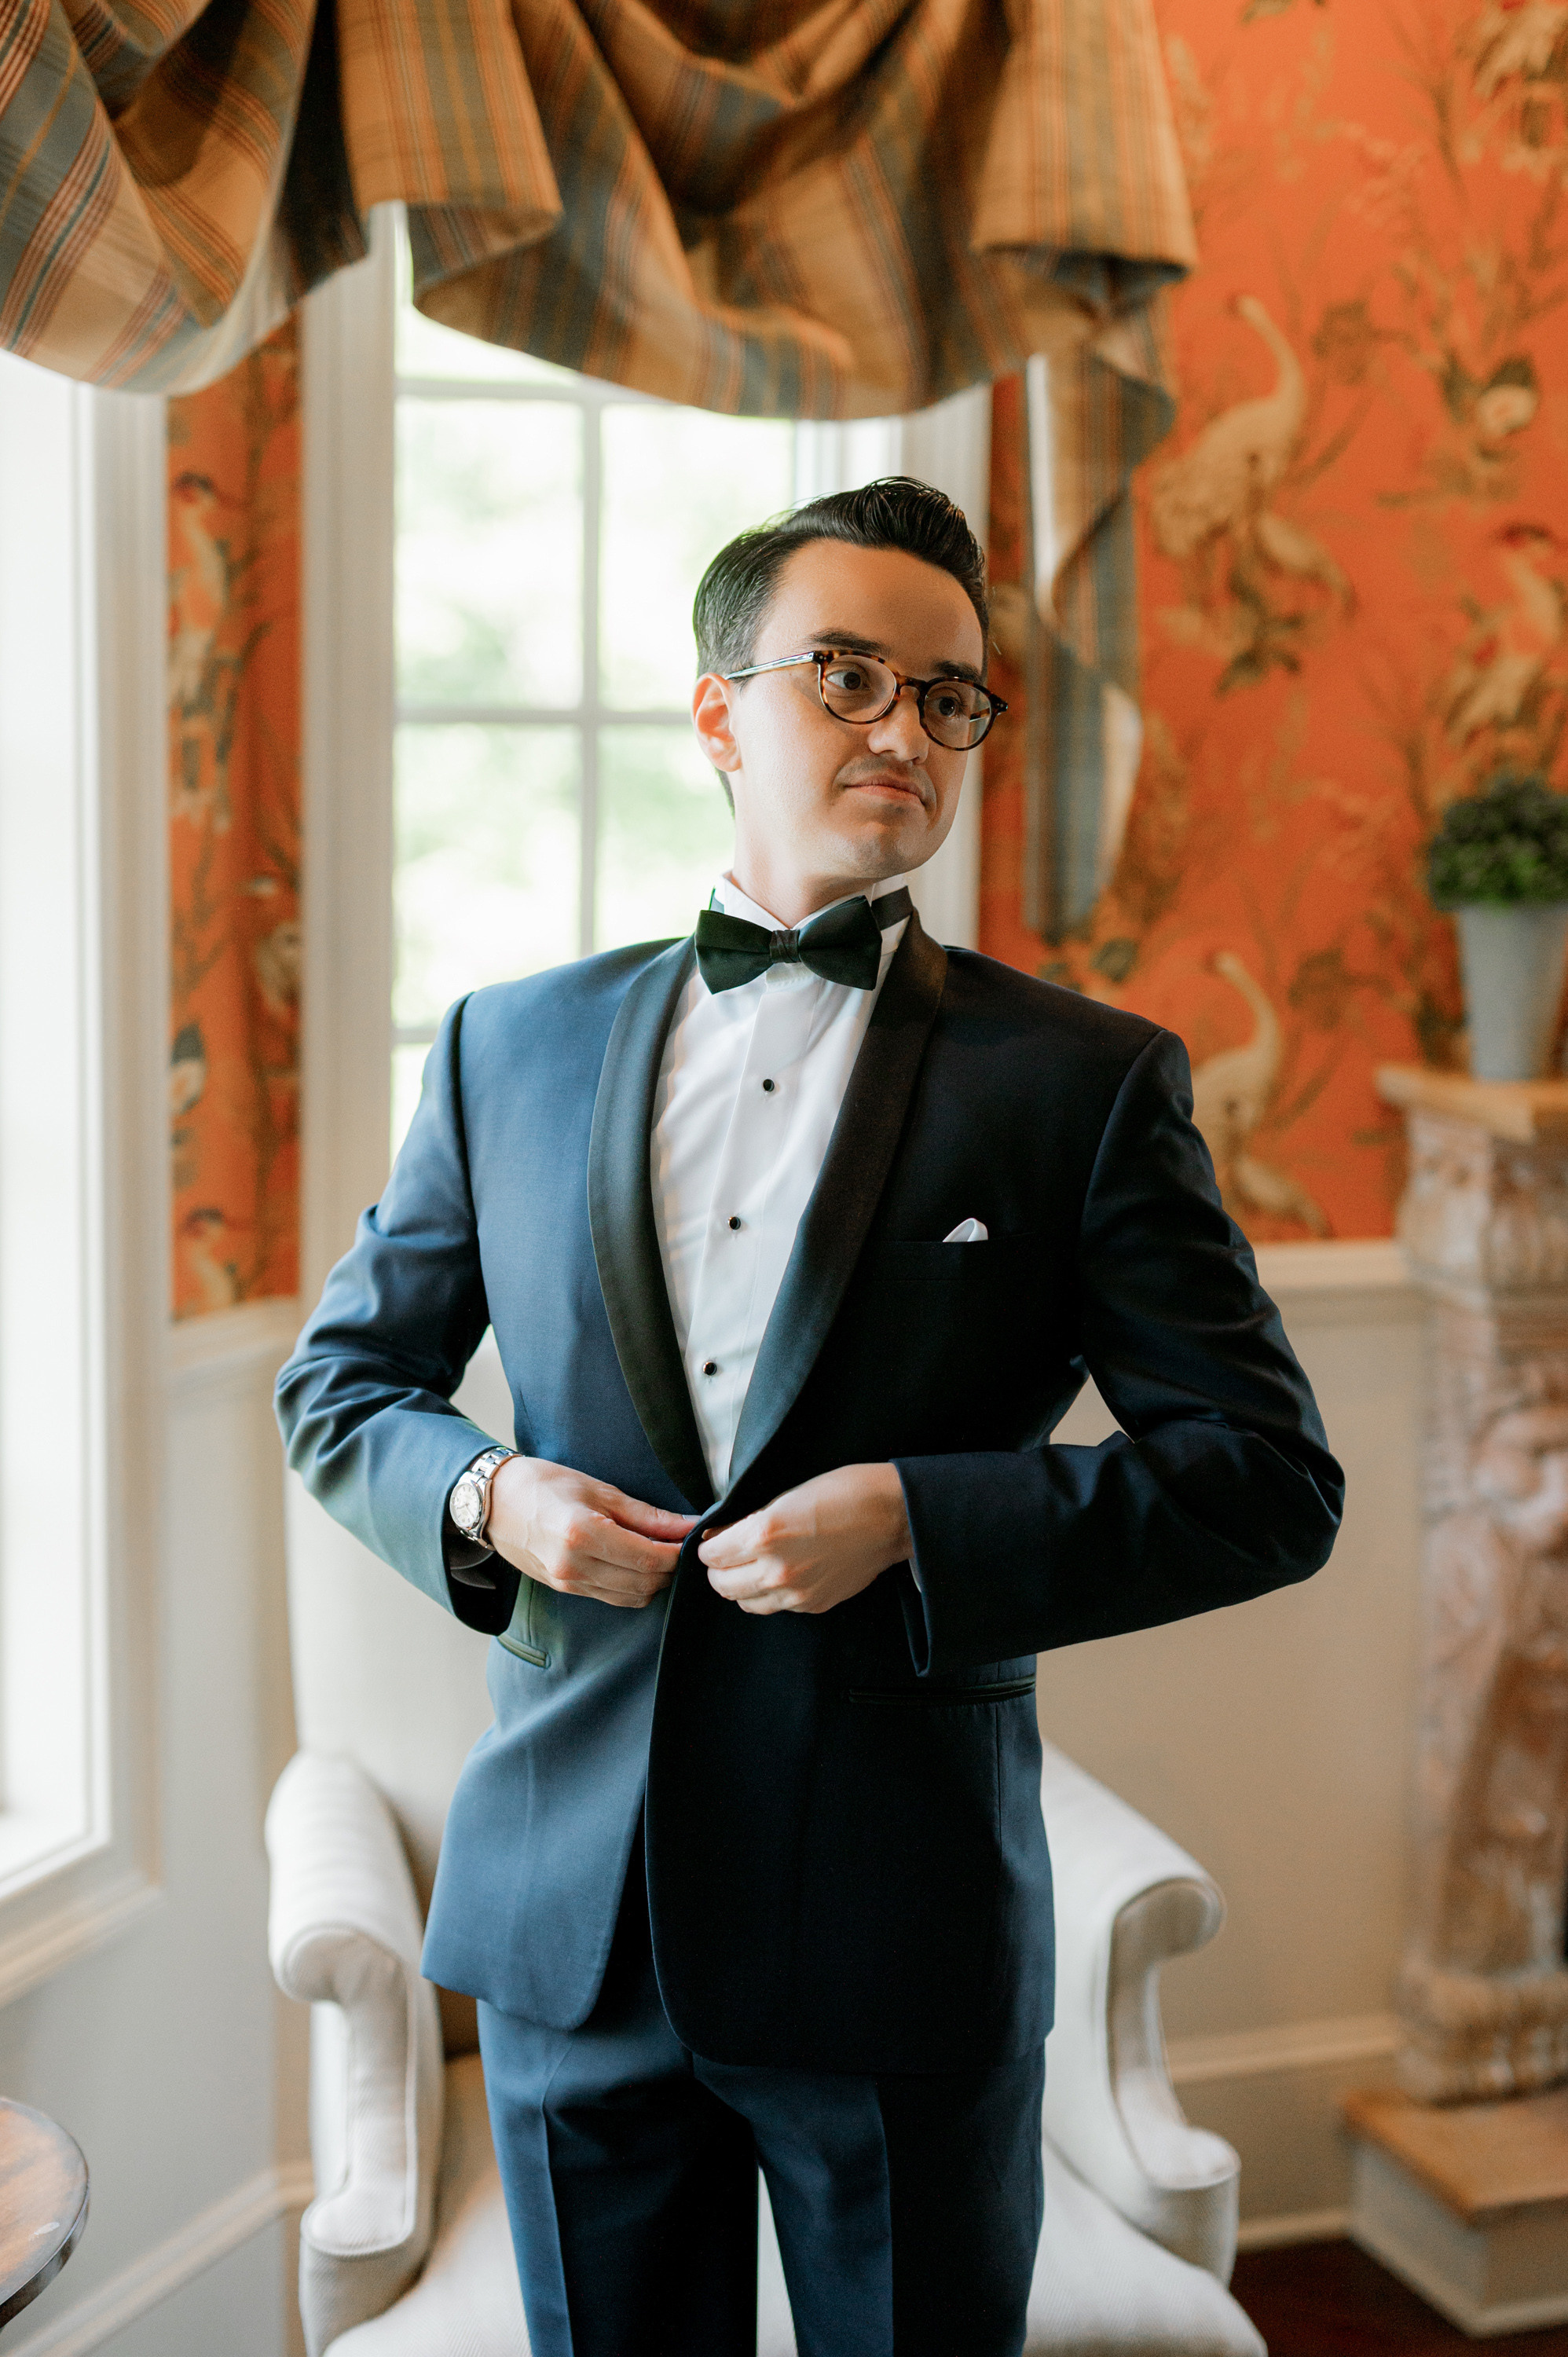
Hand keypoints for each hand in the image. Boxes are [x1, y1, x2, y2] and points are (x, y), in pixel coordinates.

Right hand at [485, 1457, 695, 1609]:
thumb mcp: (598, 1490)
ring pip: (632, 1597)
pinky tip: (635, 1563)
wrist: (494, 1502)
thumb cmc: (544, 1484)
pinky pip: (612, 1598)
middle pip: (644, 1584)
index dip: (678, 1553)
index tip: (691, 1537)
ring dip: (653, 1581)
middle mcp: (574, 1566)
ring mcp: (568, 1582)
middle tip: (678, 1544)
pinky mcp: (565, 1589)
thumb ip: (646, 1515)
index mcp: (582, 1534)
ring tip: (658, 1552)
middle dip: (670, 1568)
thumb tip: (687, 1526)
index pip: (649, 1559)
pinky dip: (632, 1586)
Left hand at [698, 1463, 912, 1616]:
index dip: (708, 1547)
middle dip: (718, 1569)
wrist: (890, 1516)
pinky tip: (781, 1574)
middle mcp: (775, 1570)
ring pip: (746, 1603)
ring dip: (741, 1586)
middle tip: (726, 1556)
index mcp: (763, 1535)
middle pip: (722, 1585)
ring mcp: (796, 1593)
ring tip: (751, 1568)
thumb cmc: (842, 1493)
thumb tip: (721, 1536)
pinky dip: (770, 1594)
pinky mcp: (814, 1605)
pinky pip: (777, 1607)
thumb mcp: (785, 1496)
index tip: (714, 1541)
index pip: (711, 1556)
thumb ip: (749, 1522)